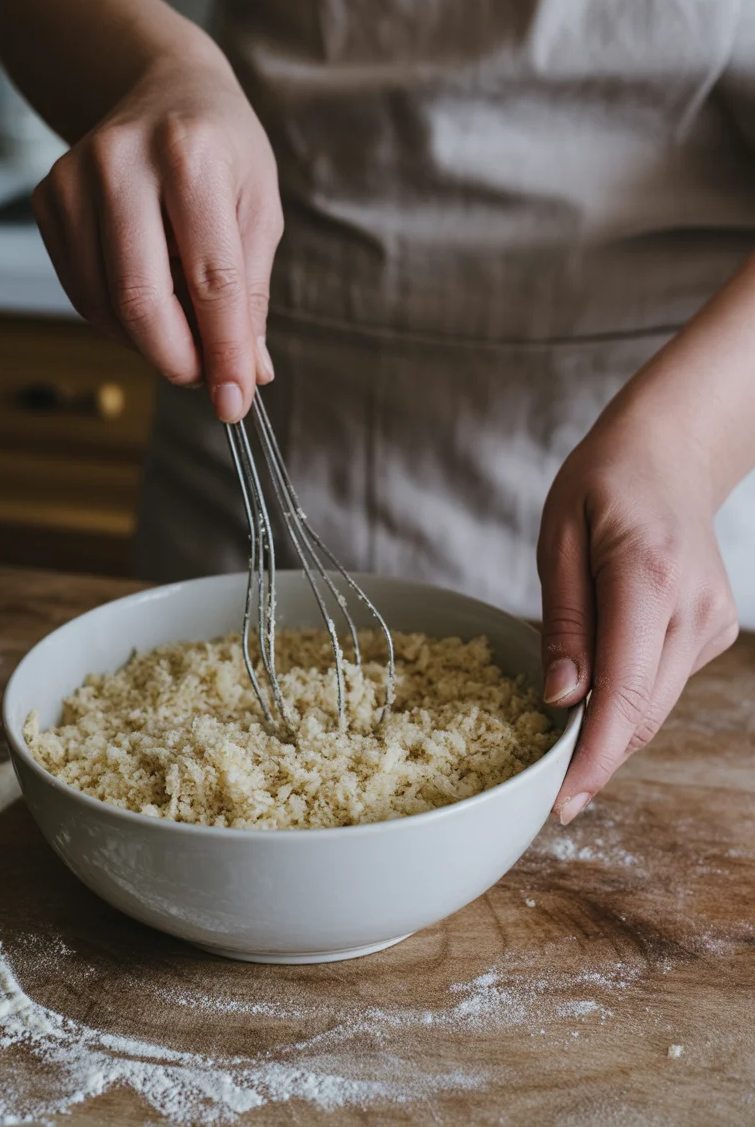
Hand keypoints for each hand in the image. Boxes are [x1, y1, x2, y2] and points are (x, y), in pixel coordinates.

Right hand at [32, 44, 282, 421]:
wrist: (160, 87)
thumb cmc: (221, 150)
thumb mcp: (259, 209)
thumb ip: (251, 292)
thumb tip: (249, 372)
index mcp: (190, 156)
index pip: (210, 280)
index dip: (224, 352)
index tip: (235, 403)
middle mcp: (122, 161)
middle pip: (141, 299)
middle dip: (178, 359)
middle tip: (206, 378)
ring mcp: (73, 180)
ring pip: (105, 306)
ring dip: (150, 343)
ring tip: (186, 331)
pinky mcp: (47, 200)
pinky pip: (83, 293)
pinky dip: (120, 321)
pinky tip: (150, 301)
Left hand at [537, 405, 738, 823]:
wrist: (671, 453)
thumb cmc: (602, 484)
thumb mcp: (558, 538)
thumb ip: (563, 621)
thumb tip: (562, 700)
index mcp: (648, 577)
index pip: (625, 691)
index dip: (593, 757)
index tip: (561, 803)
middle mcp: (693, 608)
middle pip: (642, 713)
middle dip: (594, 758)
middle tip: (544, 789)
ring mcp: (712, 624)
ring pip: (655, 708)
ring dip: (608, 730)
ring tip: (560, 733)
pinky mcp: (713, 632)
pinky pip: (662, 686)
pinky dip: (626, 699)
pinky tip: (596, 679)